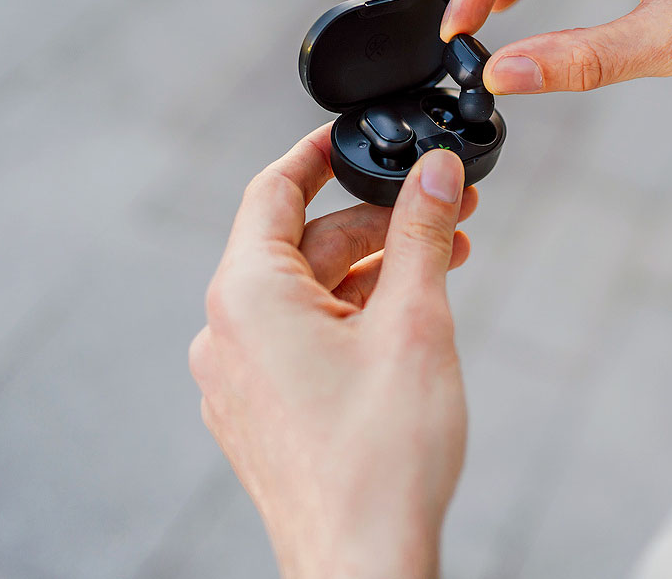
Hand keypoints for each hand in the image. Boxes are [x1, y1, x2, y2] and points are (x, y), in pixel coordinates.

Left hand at [189, 128, 476, 578]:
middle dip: (377, 224)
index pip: (272, 190)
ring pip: (307, 295)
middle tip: (445, 212)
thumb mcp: (414, 323)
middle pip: (303, 245)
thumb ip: (420, 235)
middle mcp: (226, 334)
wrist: (364, 564)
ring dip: (372, 272)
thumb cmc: (383, 457)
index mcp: (247, 297)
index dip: (318, 154)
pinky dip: (350, 317)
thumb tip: (433, 172)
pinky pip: (300, 340)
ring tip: (444, 263)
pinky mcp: (259, 414)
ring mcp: (238, 380)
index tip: (356, 136)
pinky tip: (406, 320)